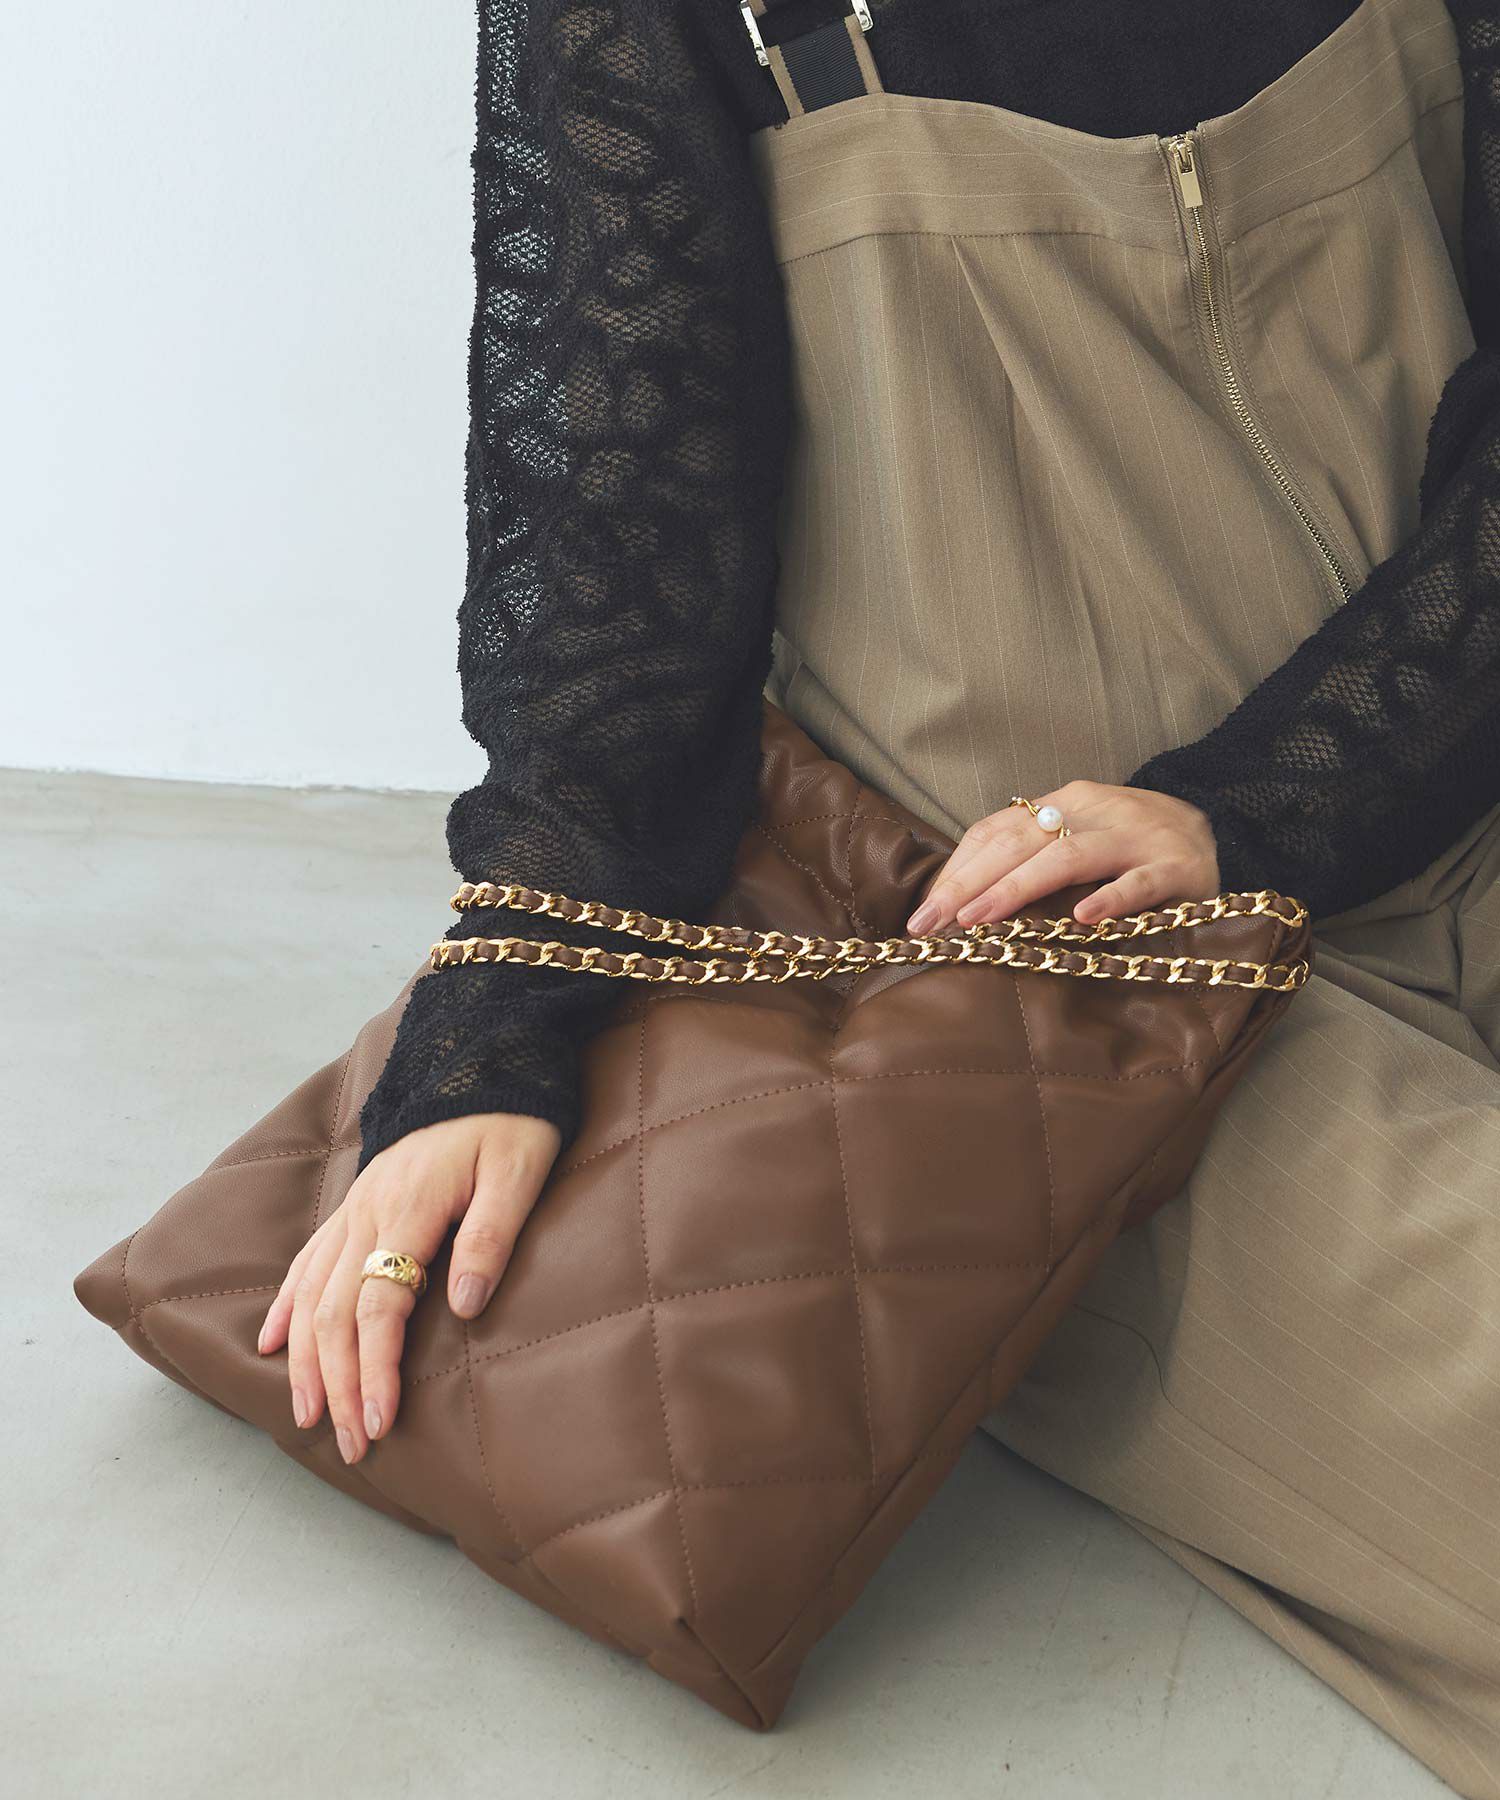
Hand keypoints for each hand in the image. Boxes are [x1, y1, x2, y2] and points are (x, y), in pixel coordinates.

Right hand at [255, 1111, 560, 1464]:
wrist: (485, 1064)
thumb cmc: (512, 1122)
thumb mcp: (519, 1173)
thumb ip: (491, 1235)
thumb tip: (465, 1305)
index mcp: (407, 1207)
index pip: (378, 1305)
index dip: (374, 1369)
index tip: (378, 1423)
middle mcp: (367, 1211)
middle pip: (335, 1312)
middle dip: (336, 1384)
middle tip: (349, 1446)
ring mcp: (355, 1208)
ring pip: (310, 1294)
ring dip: (305, 1360)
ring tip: (306, 1416)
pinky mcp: (356, 1204)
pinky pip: (307, 1262)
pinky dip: (286, 1308)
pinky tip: (271, 1344)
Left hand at [906, 780, 1219, 932]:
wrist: (1220, 833)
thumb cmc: (1130, 849)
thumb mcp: (1076, 842)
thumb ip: (1028, 860)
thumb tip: (958, 902)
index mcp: (1064, 803)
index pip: (997, 830)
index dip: (957, 870)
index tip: (923, 913)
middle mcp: (1094, 810)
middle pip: (1020, 842)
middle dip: (969, 883)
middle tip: (932, 924)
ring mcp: (1137, 837)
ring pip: (1069, 857)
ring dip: (1019, 888)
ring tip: (980, 921)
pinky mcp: (1178, 868)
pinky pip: (1140, 883)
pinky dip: (1111, 899)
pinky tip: (1083, 919)